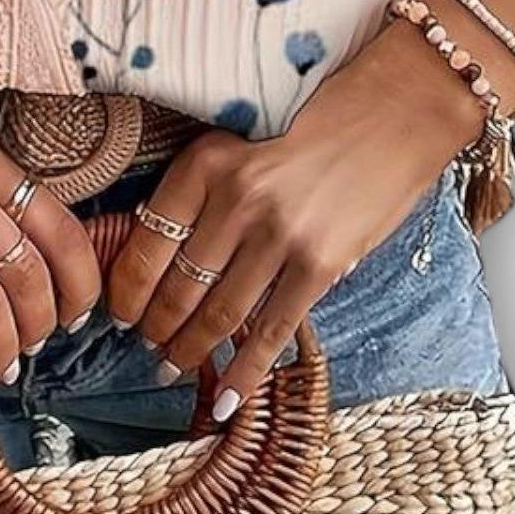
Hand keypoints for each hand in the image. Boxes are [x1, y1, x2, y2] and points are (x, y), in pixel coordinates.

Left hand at [103, 19, 484, 418]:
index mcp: (206, 162)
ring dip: (191, 350)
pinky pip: (271, 332)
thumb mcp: (242, 141)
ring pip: (219, 314)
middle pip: (178, 285)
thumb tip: (164, 253)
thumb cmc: (313, 123)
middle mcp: (236, 199)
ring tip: (175, 366)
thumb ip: (206, 190)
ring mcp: (280, 236)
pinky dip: (244, 373)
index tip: (118, 312)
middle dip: (156, 327)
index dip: (126, 289)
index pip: (146, 242)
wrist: (395, 112)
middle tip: (148, 346)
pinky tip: (226, 401)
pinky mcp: (320, 265)